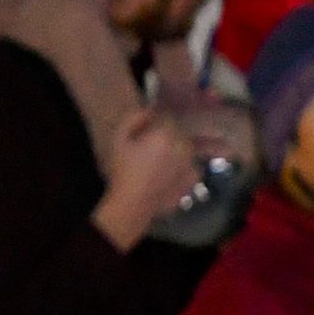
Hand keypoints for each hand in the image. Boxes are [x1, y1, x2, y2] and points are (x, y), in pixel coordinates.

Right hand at [90, 111, 207, 251]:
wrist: (133, 204)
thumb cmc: (123, 170)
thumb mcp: (119, 138)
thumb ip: (134, 118)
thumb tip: (149, 110)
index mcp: (166, 134)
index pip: (167, 116)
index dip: (157, 121)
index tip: (148, 128)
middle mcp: (183, 145)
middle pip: (178, 133)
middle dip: (167, 136)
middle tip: (151, 147)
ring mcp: (192, 163)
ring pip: (186, 148)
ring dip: (176, 150)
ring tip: (159, 162)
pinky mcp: (194, 179)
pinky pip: (190, 165)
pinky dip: (183, 166)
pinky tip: (168, 173)